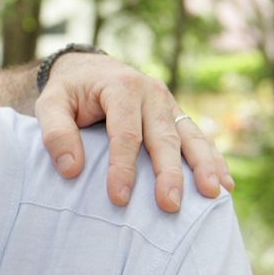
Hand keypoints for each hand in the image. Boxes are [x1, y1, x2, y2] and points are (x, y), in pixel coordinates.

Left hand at [34, 52, 233, 212]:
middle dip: (168, 173)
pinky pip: (198, 138)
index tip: (119, 198)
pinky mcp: (176, 116)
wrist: (88, 69)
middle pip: (163, 138)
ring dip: (204, 166)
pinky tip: (224, 183)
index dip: (123, 167)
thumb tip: (71, 169)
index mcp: (122, 87)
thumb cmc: (68, 92)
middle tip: (169, 205)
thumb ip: (55, 133)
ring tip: (213, 193)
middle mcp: (152, 93)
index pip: (125, 134)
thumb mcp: (49, 104)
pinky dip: (212, 160)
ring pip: (190, 137)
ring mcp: (168, 104)